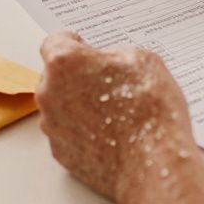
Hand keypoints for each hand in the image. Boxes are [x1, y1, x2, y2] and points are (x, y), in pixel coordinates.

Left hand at [37, 32, 203, 203]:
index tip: (83, 46)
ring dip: (79, 103)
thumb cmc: (148, 110)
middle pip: (55, 75)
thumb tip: (109, 63)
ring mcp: (52, 125)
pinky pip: (67, 132)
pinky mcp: (60, 152)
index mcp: (65, 63)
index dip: (73, 43)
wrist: (153, 161)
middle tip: (108, 82)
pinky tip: (110, 133)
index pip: (55, 41)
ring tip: (114, 112)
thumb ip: (114, 54)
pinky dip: (82, 130)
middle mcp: (50, 93)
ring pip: (60, 105)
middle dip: (77, 75)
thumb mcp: (142, 59)